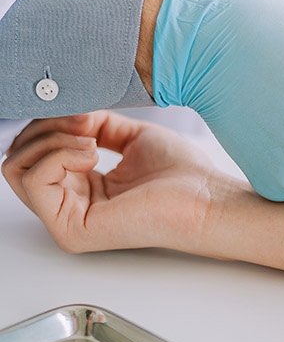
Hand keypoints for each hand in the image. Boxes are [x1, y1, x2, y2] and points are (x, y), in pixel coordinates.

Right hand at [2, 112, 227, 252]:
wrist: (206, 197)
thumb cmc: (181, 173)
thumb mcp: (130, 136)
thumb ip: (93, 124)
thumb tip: (68, 112)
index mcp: (81, 187)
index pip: (34, 152)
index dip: (50, 123)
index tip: (84, 112)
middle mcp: (69, 206)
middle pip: (18, 158)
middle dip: (46, 128)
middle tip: (85, 123)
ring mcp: (66, 221)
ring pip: (18, 167)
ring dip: (52, 140)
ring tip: (92, 141)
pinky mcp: (71, 230)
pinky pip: (35, 180)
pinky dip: (59, 155)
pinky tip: (92, 155)